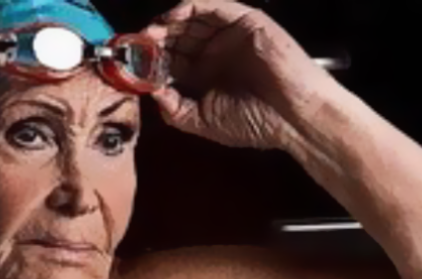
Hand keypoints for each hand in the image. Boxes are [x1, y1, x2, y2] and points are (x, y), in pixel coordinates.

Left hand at [142, 1, 329, 150]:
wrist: (294, 117)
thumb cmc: (254, 122)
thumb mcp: (202, 121)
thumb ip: (173, 107)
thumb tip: (148, 89)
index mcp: (204, 76)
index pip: (169, 60)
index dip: (148, 59)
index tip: (128, 62)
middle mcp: (214, 52)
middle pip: (176, 36)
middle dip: (154, 39)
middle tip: (135, 44)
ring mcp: (229, 34)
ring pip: (191, 18)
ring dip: (168, 23)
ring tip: (151, 33)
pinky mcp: (245, 20)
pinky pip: (213, 5)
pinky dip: (190, 6)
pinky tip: (172, 18)